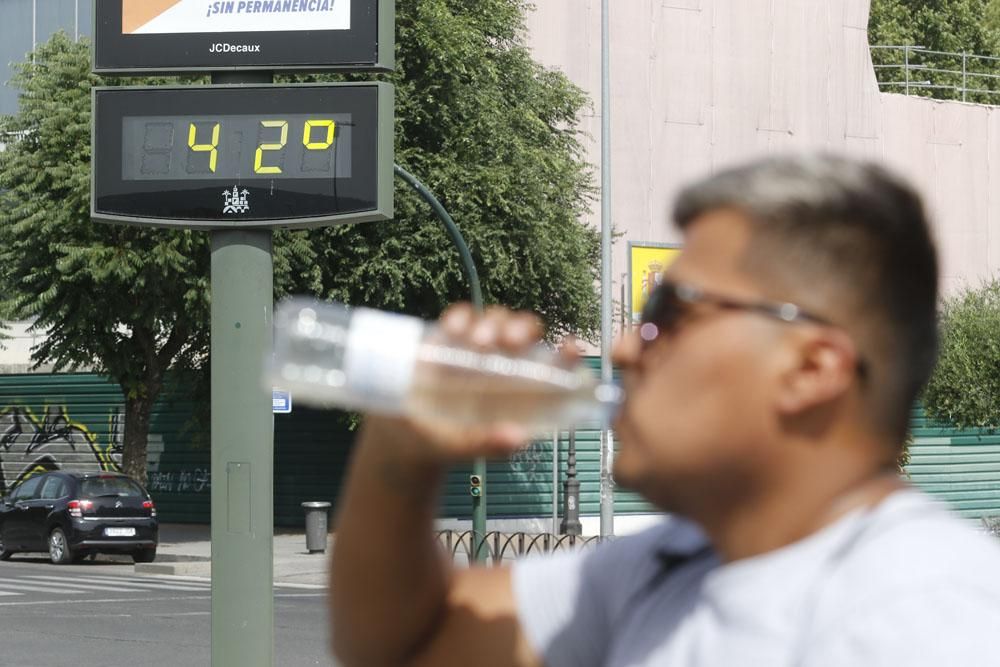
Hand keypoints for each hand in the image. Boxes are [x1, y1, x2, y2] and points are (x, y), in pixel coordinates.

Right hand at [359, 303, 575, 464]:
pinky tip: (454, 329)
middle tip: (511, 342)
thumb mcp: (465, 446)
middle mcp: (499, 361)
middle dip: (520, 328)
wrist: (399, 438)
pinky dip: (459, 317)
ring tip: (480, 341)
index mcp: (516, 386)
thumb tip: (517, 440)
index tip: (572, 349)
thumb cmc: (441, 442)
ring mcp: (471, 348)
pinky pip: (458, 318)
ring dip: (492, 323)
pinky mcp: (444, 339)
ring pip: (493, 320)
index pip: (551, 362)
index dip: (566, 353)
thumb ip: (489, 444)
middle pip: (520, 331)